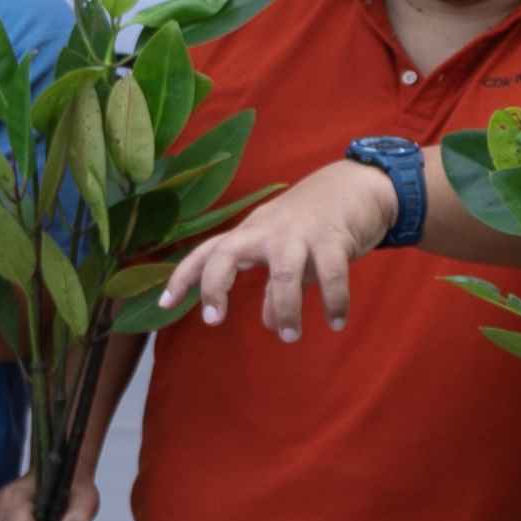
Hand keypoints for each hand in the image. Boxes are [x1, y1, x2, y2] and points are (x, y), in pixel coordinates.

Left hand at [163, 156, 396, 341]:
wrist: (356, 184)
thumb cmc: (311, 224)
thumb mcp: (284, 256)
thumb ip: (272, 289)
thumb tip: (268, 323)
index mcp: (250, 233)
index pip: (207, 251)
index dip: (183, 276)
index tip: (164, 304)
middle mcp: (267, 230)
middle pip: (227, 252)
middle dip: (215, 285)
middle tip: (212, 320)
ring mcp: (299, 232)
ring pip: (282, 272)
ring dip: (284, 308)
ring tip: (289, 336)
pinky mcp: (333, 237)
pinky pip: (332, 274)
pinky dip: (334, 302)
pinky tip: (336, 323)